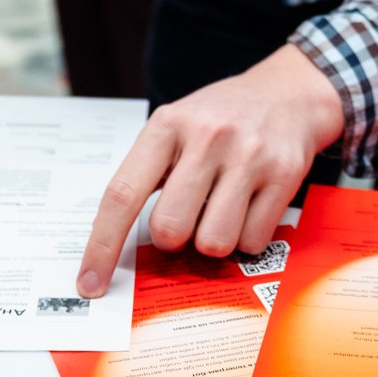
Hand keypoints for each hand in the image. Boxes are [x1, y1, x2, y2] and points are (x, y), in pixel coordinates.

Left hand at [75, 44, 345, 296]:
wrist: (287, 93)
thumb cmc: (219, 120)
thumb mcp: (175, 127)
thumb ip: (148, 175)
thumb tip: (118, 247)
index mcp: (166, 126)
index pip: (122, 195)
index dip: (103, 246)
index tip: (90, 283)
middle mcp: (206, 137)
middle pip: (169, 229)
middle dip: (173, 239)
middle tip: (188, 215)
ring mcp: (248, 156)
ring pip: (213, 243)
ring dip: (212, 241)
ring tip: (222, 210)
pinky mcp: (284, 176)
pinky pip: (252, 242)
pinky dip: (246, 238)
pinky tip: (249, 207)